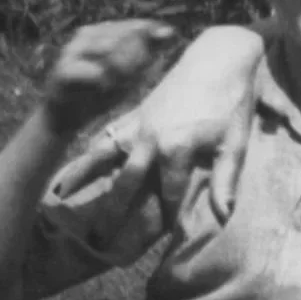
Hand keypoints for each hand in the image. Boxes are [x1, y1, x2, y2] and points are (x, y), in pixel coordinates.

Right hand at [63, 26, 263, 217]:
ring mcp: (138, 124)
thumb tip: (223, 215)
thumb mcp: (236, 142)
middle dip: (113, 214)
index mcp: (176, 148)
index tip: (162, 237)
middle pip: (127, 184)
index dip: (168, 217)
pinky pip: (105, 135)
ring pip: (104, 157)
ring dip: (86, 181)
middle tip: (100, 241)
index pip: (169, 195)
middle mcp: (150, 138)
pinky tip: (75, 167)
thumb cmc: (233, 102)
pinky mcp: (134, 112)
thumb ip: (226, 179)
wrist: (220, 58)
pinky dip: (89, 153)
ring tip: (64, 204)